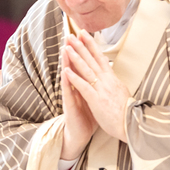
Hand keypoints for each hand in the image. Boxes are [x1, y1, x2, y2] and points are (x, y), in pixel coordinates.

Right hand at [60, 44, 97, 159]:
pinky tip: (65, 72)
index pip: (85, 64)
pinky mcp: (69, 105)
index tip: (85, 36)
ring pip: (69, 76)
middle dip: (74, 50)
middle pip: (75, 66)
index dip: (85, 51)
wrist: (79, 134)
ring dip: (67, 62)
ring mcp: (71, 95)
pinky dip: (67, 82)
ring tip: (66, 49)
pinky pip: (68, 92)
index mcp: (85, 85)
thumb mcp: (95, 99)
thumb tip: (104, 75)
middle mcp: (76, 88)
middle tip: (71, 35)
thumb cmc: (87, 117)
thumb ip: (96, 86)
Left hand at [64, 30, 129, 142]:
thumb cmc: (126, 111)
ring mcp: (102, 89)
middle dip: (81, 45)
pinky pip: (84, 87)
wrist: (133, 125)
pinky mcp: (97, 100)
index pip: (100, 57)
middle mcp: (107, 80)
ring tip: (66, 47)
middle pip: (92, 59)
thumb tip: (110, 73)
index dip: (91, 44)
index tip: (83, 34)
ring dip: (76, 57)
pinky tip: (66, 71)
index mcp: (112, 78)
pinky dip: (75, 78)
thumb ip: (113, 82)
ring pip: (87, 69)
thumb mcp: (121, 91)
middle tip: (72, 33)